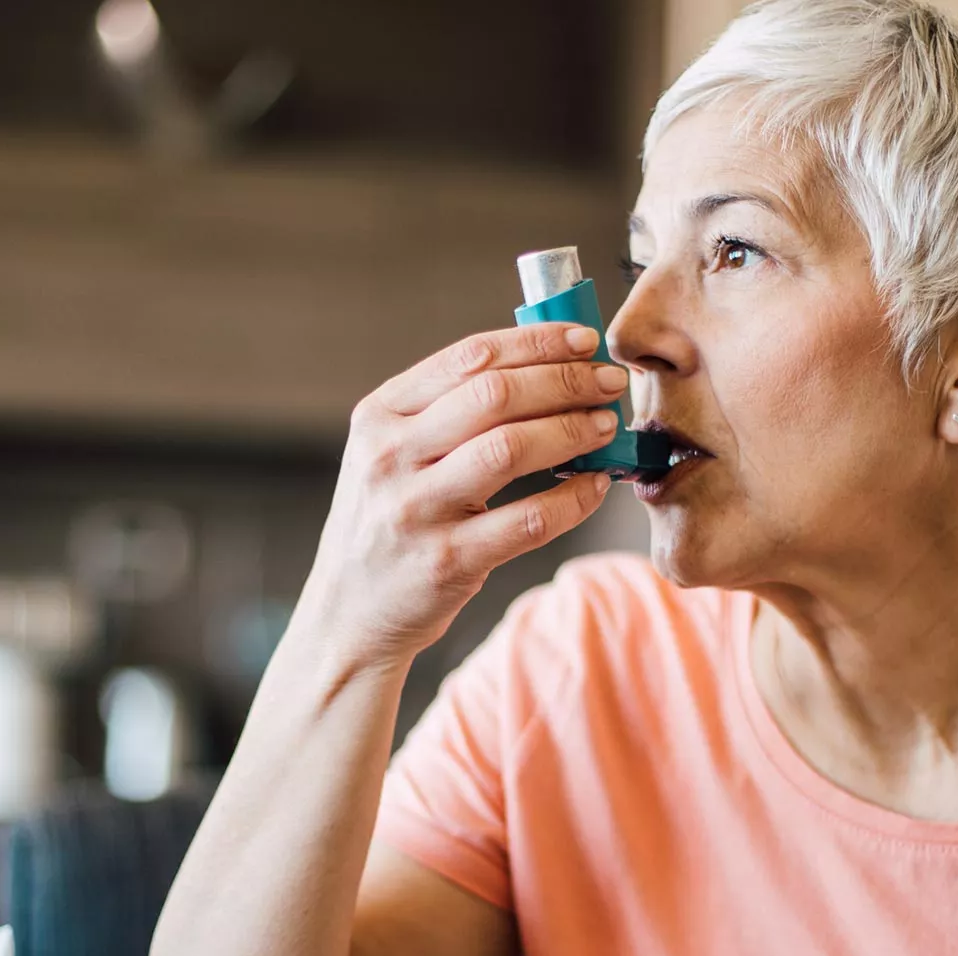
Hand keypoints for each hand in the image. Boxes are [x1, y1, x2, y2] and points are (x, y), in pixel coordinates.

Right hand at [297, 323, 626, 664]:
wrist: (349, 612)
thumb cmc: (390, 520)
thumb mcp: (393, 454)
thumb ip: (450, 411)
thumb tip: (549, 368)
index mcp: (379, 415)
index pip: (468, 358)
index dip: (536, 343)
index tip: (584, 341)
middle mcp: (390, 457)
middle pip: (495, 396)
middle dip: (565, 382)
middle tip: (608, 383)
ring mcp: (415, 510)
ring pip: (511, 450)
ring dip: (573, 431)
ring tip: (606, 425)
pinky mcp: (446, 562)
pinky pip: (529, 520)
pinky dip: (573, 498)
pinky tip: (595, 484)